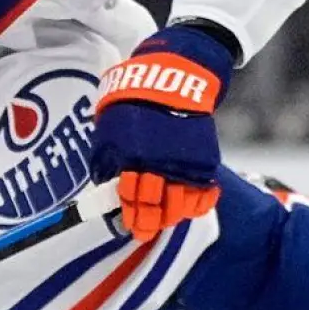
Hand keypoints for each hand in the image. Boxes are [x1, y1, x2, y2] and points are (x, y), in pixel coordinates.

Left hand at [90, 25, 233, 241]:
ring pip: (179, 203)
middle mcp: (157, 165)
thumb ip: (106, 159)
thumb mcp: (108, 129)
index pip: (127, 196)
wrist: (172, 79)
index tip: (127, 224)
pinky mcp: (204, 160)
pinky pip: (203, 191)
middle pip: (154, 205)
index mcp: (129, 158)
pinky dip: (199, 203)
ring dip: (172, 215)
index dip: (127, 213)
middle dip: (148, 221)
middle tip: (145, 230)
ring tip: (167, 221)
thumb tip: (105, 185)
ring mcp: (182, 163)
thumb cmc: (132, 103)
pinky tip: (192, 209)